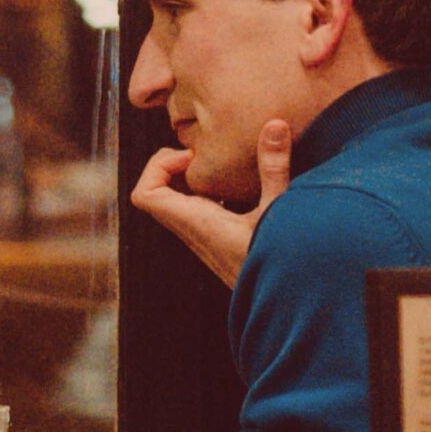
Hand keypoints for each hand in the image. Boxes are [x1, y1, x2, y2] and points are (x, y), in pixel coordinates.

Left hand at [130, 120, 292, 287]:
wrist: (285, 306)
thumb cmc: (277, 265)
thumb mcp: (278, 211)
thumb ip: (273, 169)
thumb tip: (274, 124)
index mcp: (196, 223)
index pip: (145, 195)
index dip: (157, 167)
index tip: (192, 157)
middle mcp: (192, 232)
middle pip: (156, 193)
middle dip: (173, 166)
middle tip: (204, 155)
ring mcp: (202, 239)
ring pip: (174, 203)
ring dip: (189, 179)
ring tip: (217, 165)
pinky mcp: (216, 242)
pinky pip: (194, 211)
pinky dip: (204, 192)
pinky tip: (234, 186)